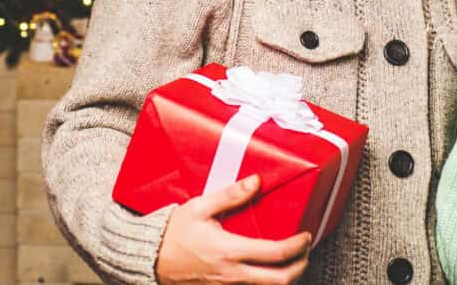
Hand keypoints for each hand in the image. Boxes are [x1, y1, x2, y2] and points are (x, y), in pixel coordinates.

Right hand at [156, 174, 310, 284]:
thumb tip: (256, 181)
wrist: (149, 259)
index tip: (306, 236)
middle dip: (300, 267)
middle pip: (279, 281)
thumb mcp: (200, 207)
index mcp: (229, 251)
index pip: (276, 253)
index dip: (298, 246)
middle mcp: (232, 274)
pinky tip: (267, 271)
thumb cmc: (173, 234)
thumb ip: (230, 195)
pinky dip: (265, 283)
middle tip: (305, 252)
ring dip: (284, 278)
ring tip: (290, 262)